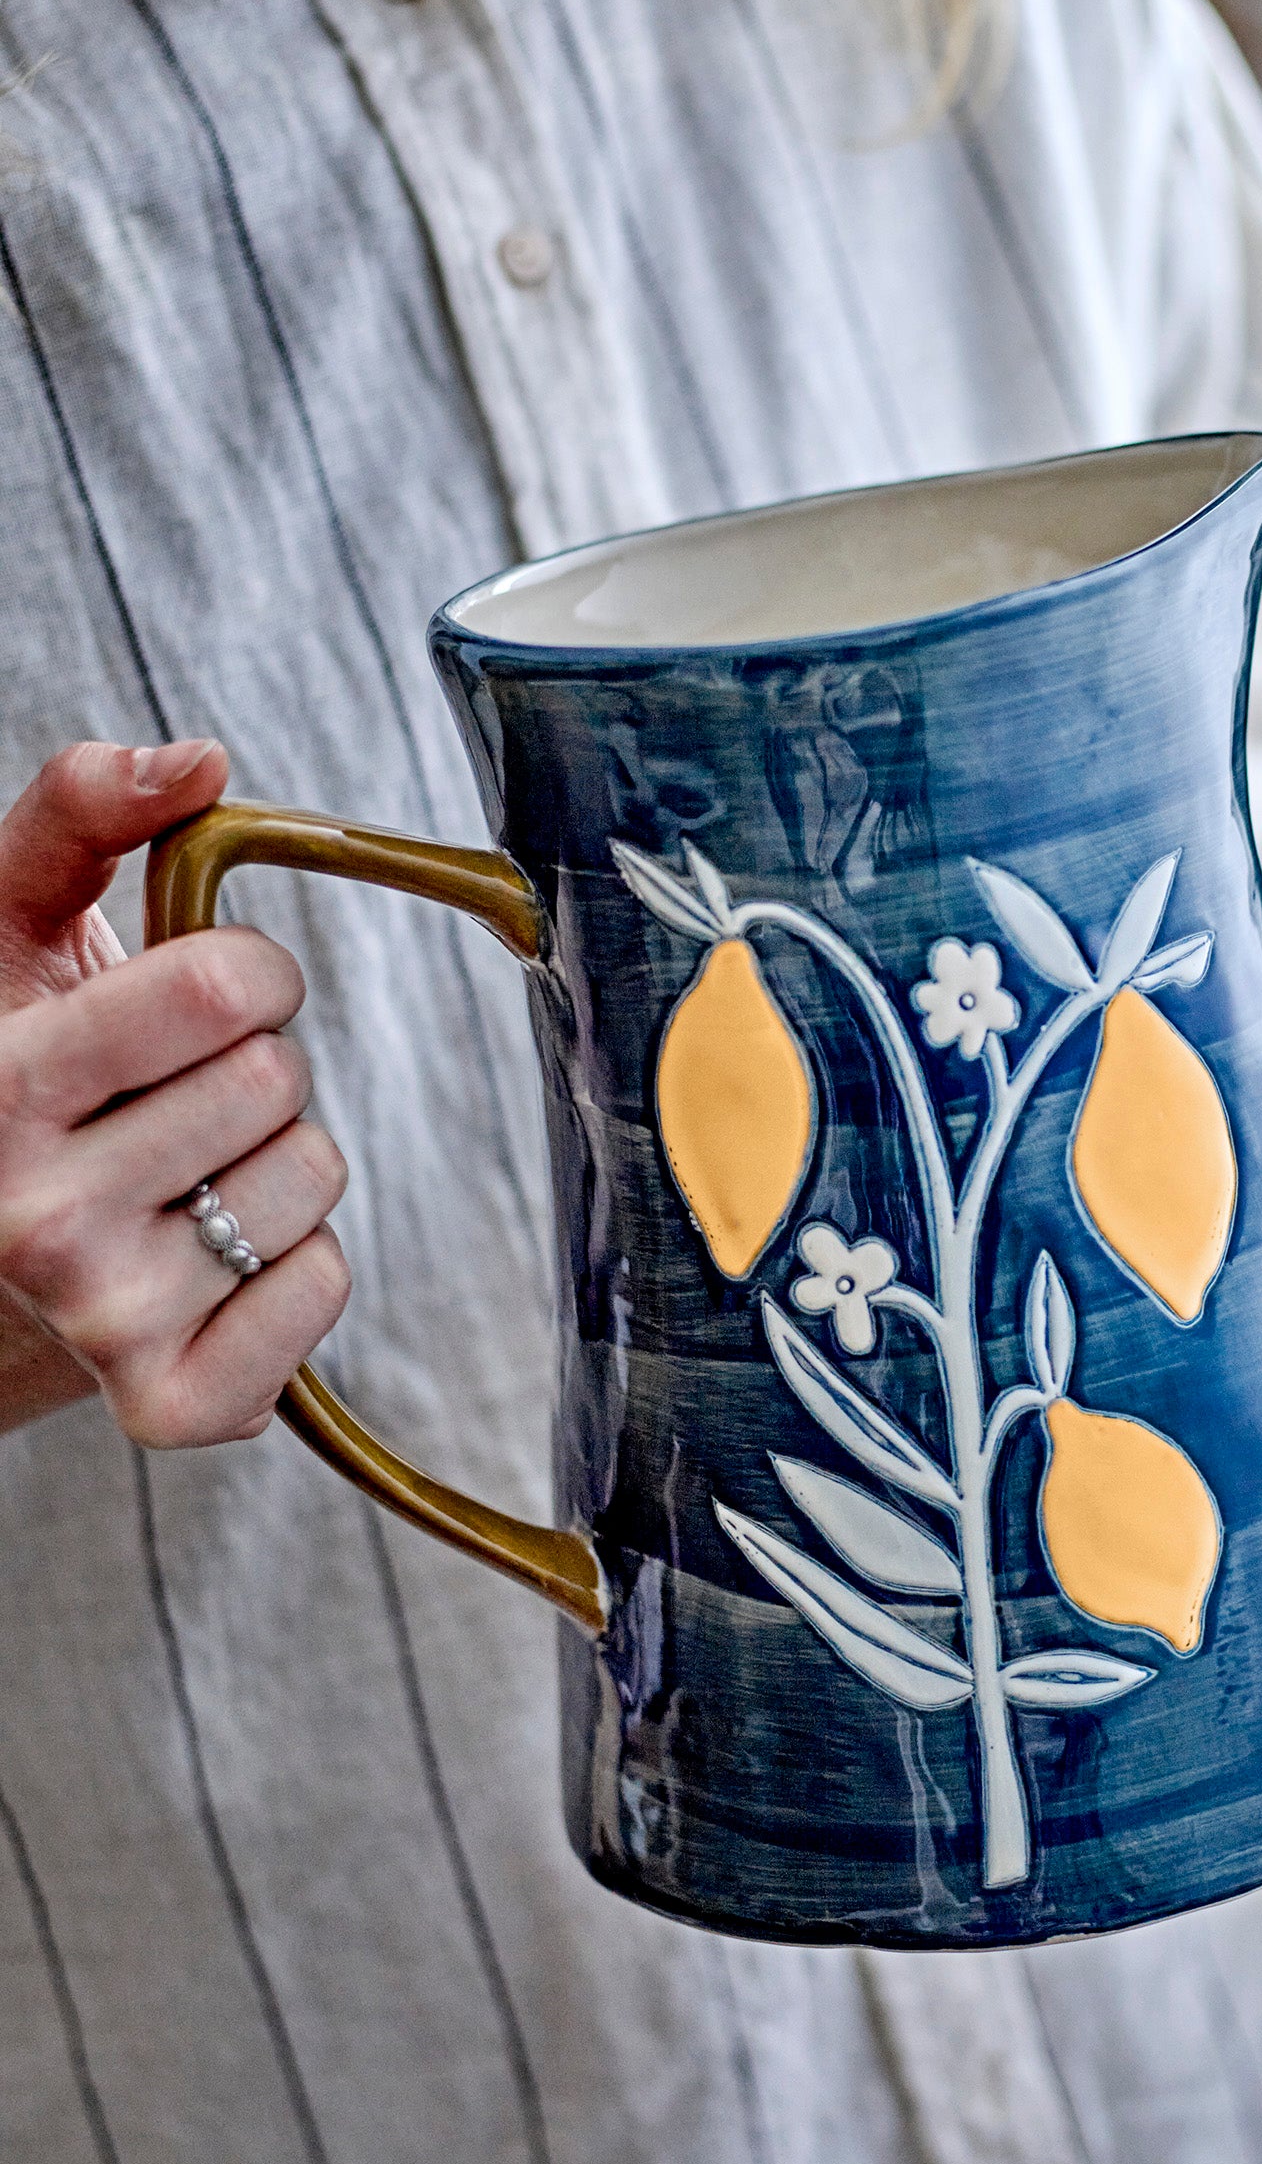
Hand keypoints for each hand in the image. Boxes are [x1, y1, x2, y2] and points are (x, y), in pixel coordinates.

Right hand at [0, 741, 350, 1444]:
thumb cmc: (25, 1077)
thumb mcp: (14, 931)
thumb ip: (80, 818)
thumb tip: (197, 758)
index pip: (221, 985)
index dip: (244, 973)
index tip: (200, 998)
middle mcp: (32, 1218)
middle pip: (278, 1079)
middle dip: (253, 1069)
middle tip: (171, 1104)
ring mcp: (103, 1321)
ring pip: (312, 1174)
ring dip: (276, 1162)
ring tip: (181, 1181)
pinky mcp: (175, 1405)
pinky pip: (327, 1283)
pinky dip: (299, 1264)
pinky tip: (211, 1263)